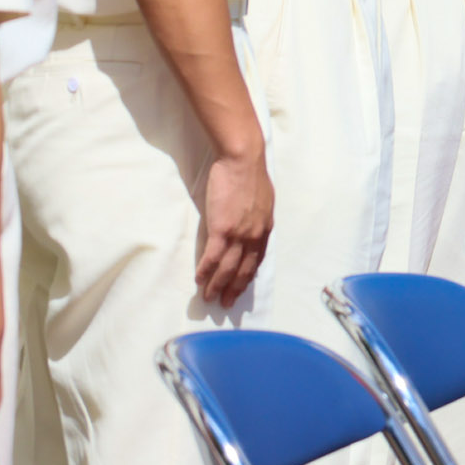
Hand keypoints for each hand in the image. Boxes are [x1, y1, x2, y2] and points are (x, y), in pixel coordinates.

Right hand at [196, 145, 272, 306]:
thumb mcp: (262, 201)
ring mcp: (238, 233)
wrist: (242, 160)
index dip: (247, 276)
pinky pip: (212, 256)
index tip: (241, 288)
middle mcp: (254, 235)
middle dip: (234, 288)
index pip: (257, 259)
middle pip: (243, 269)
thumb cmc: (250, 175)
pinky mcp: (221, 229)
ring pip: (227, 267)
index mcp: (265, 228)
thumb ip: (257, 217)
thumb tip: (251, 226)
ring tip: (208, 298)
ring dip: (217, 285)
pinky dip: (205, 270)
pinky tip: (199, 280)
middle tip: (225, 304)